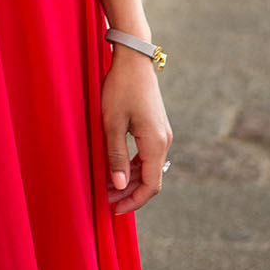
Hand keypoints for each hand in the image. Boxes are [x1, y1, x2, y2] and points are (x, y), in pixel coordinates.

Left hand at [103, 16, 169, 208]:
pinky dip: (134, 167)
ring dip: (130, 181)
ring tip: (107, 188)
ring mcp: (162, 133)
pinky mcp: (156, 127)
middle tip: (105, 201)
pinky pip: (148, 156)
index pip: (150, 185)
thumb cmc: (120, 89)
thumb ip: (115, 157)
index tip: (114, 210)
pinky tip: (116, 169)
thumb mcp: (111, 124)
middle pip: (151, 179)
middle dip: (130, 194)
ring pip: (149, 168)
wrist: (133, 59)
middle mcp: (163, 140)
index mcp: (155, 143)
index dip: (133, 202)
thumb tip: (120, 187)